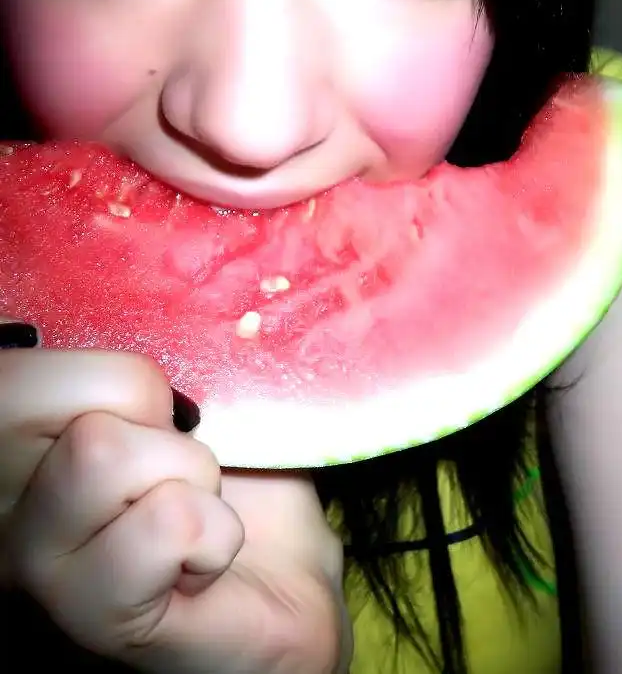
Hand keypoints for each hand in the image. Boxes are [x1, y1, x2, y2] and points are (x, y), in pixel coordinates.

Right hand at [0, 319, 347, 673]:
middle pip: (44, 398)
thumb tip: (132, 309)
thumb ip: (141, 365)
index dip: (121, 380)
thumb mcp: (192, 395)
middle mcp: (8, 499)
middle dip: (152, 421)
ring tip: (193, 513)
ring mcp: (38, 564)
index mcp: (28, 435)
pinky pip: (166, 524)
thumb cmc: (240, 474)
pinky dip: (214, 532)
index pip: (22, 370)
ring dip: (189, 476)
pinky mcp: (92, 617)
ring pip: (101, 454)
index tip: (160, 418)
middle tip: (177, 464)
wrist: (286, 572)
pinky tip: (201, 564)